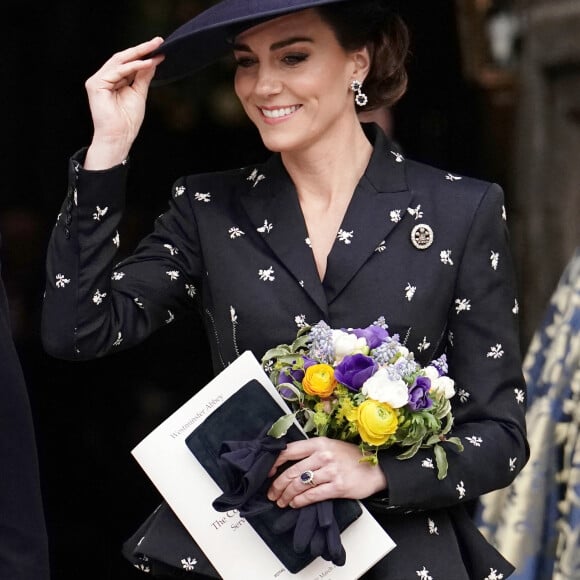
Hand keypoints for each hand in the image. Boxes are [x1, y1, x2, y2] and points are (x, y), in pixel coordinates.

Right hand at [84, 37, 164, 168]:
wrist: (119, 137)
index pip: (128, 62)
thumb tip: (152, 60)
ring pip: (120, 62)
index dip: (143, 54)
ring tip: (155, 50)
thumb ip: (143, 76)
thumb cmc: (128, 121)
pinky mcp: (96, 85)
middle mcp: (103, 78)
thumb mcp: (139, 93)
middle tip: (158, 41)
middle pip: (123, 58)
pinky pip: (117, 71)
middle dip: (142, 49)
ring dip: (139, 55)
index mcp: (113, 80)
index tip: (159, 47)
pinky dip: (133, 67)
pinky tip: (147, 64)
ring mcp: (98, 80)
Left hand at [267, 437, 386, 508]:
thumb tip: (288, 463)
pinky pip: (313, 495)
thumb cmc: (351, 458)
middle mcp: (324, 455)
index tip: (268, 472)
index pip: (289, 450)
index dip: (275, 462)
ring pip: (300, 484)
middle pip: (292, 471)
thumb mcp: (330, 447)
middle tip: (272, 493)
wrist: (376, 469)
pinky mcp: (338, 486)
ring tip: (281, 501)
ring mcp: (331, 470)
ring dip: (286, 495)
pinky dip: (300, 501)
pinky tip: (295, 504)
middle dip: (278, 484)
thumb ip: (311, 452)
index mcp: (319, 443)